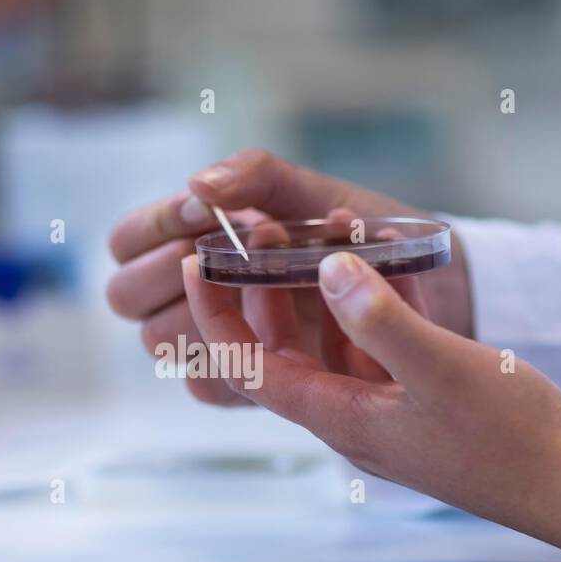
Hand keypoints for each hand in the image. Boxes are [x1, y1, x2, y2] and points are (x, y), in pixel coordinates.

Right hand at [106, 149, 473, 404]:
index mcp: (190, 238)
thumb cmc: (364, 232)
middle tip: (245, 246)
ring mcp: (217, 342)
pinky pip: (212, 384)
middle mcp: (191, 293)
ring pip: (164, 342)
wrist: (434, 285)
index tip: (204, 210)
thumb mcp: (312, 192)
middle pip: (128, 297)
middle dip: (175, 269)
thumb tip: (200, 183)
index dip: (153, 226)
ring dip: (215, 308)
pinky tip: (294, 327)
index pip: (127, 239)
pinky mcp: (250, 384)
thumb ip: (257, 177)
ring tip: (287, 276)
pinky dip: (247, 352)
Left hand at [180, 249, 560, 556]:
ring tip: (325, 235)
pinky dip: (369, 309)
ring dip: (322, 294)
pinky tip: (382, 268)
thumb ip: (381, 319)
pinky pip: (374, 351)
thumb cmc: (513, 436)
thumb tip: (326, 269)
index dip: (217, 316)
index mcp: (343, 418)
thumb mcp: (444, 369)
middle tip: (264, 233)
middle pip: (286, 351)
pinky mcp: (417, 405)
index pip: (252, 367)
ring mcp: (385, 414)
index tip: (199, 263)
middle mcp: (352, 419)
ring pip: (331, 346)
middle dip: (268, 292)